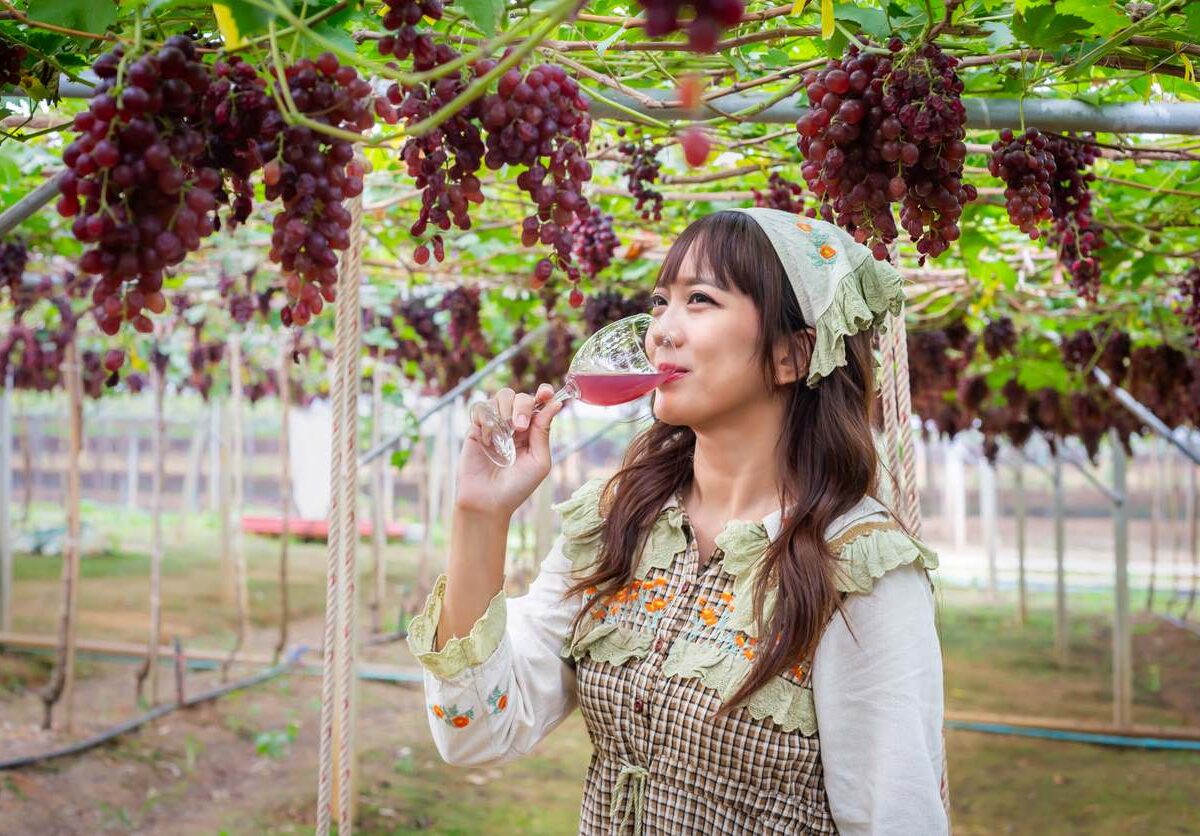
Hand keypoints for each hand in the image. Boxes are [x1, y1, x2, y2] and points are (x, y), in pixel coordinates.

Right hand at [455, 383, 565, 516]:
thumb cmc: (517, 487)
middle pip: (520, 396)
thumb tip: (555, 404)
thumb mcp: (539, 461)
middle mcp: (513, 426)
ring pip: (501, 396)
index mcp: (532, 432)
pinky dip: (487, 417)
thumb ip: (543, 432)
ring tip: (506, 430)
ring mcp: (494, 426)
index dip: (543, 393)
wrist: (488, 502)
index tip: (546, 392)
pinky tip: (489, 437)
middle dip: (523, 406)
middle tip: (520, 427)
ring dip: (506, 408)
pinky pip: (481, 408)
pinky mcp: (475, 429)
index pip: (539, 404)